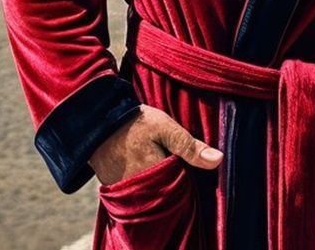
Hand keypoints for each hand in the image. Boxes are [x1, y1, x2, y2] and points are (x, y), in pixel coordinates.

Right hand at [89, 105, 223, 184]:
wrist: (96, 122)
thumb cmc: (134, 122)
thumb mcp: (165, 127)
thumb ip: (190, 145)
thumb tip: (218, 160)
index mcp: (158, 177)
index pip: (183, 186)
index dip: (188, 173)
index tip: (185, 158)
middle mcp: (142, 190)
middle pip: (167, 191)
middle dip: (173, 178)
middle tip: (168, 154)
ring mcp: (127, 191)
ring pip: (152, 191)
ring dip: (157, 180)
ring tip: (155, 158)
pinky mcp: (115, 188)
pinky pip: (136, 191)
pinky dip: (142, 181)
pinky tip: (144, 164)